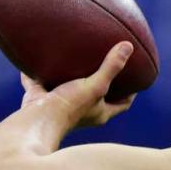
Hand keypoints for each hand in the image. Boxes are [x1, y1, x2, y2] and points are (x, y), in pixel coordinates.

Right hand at [20, 41, 137, 128]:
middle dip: (101, 83)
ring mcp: (60, 108)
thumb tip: (128, 47)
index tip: (135, 80)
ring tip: (74, 61)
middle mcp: (82, 113)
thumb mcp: (95, 85)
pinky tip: (36, 61)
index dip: (131, 93)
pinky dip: (37, 75)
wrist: (35, 122)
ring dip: (70, 79)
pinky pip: (39, 85)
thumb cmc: (70, 106)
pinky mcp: (40, 102)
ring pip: (68, 91)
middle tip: (105, 65)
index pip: (122, 104)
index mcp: (99, 113)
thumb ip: (111, 67)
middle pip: (97, 97)